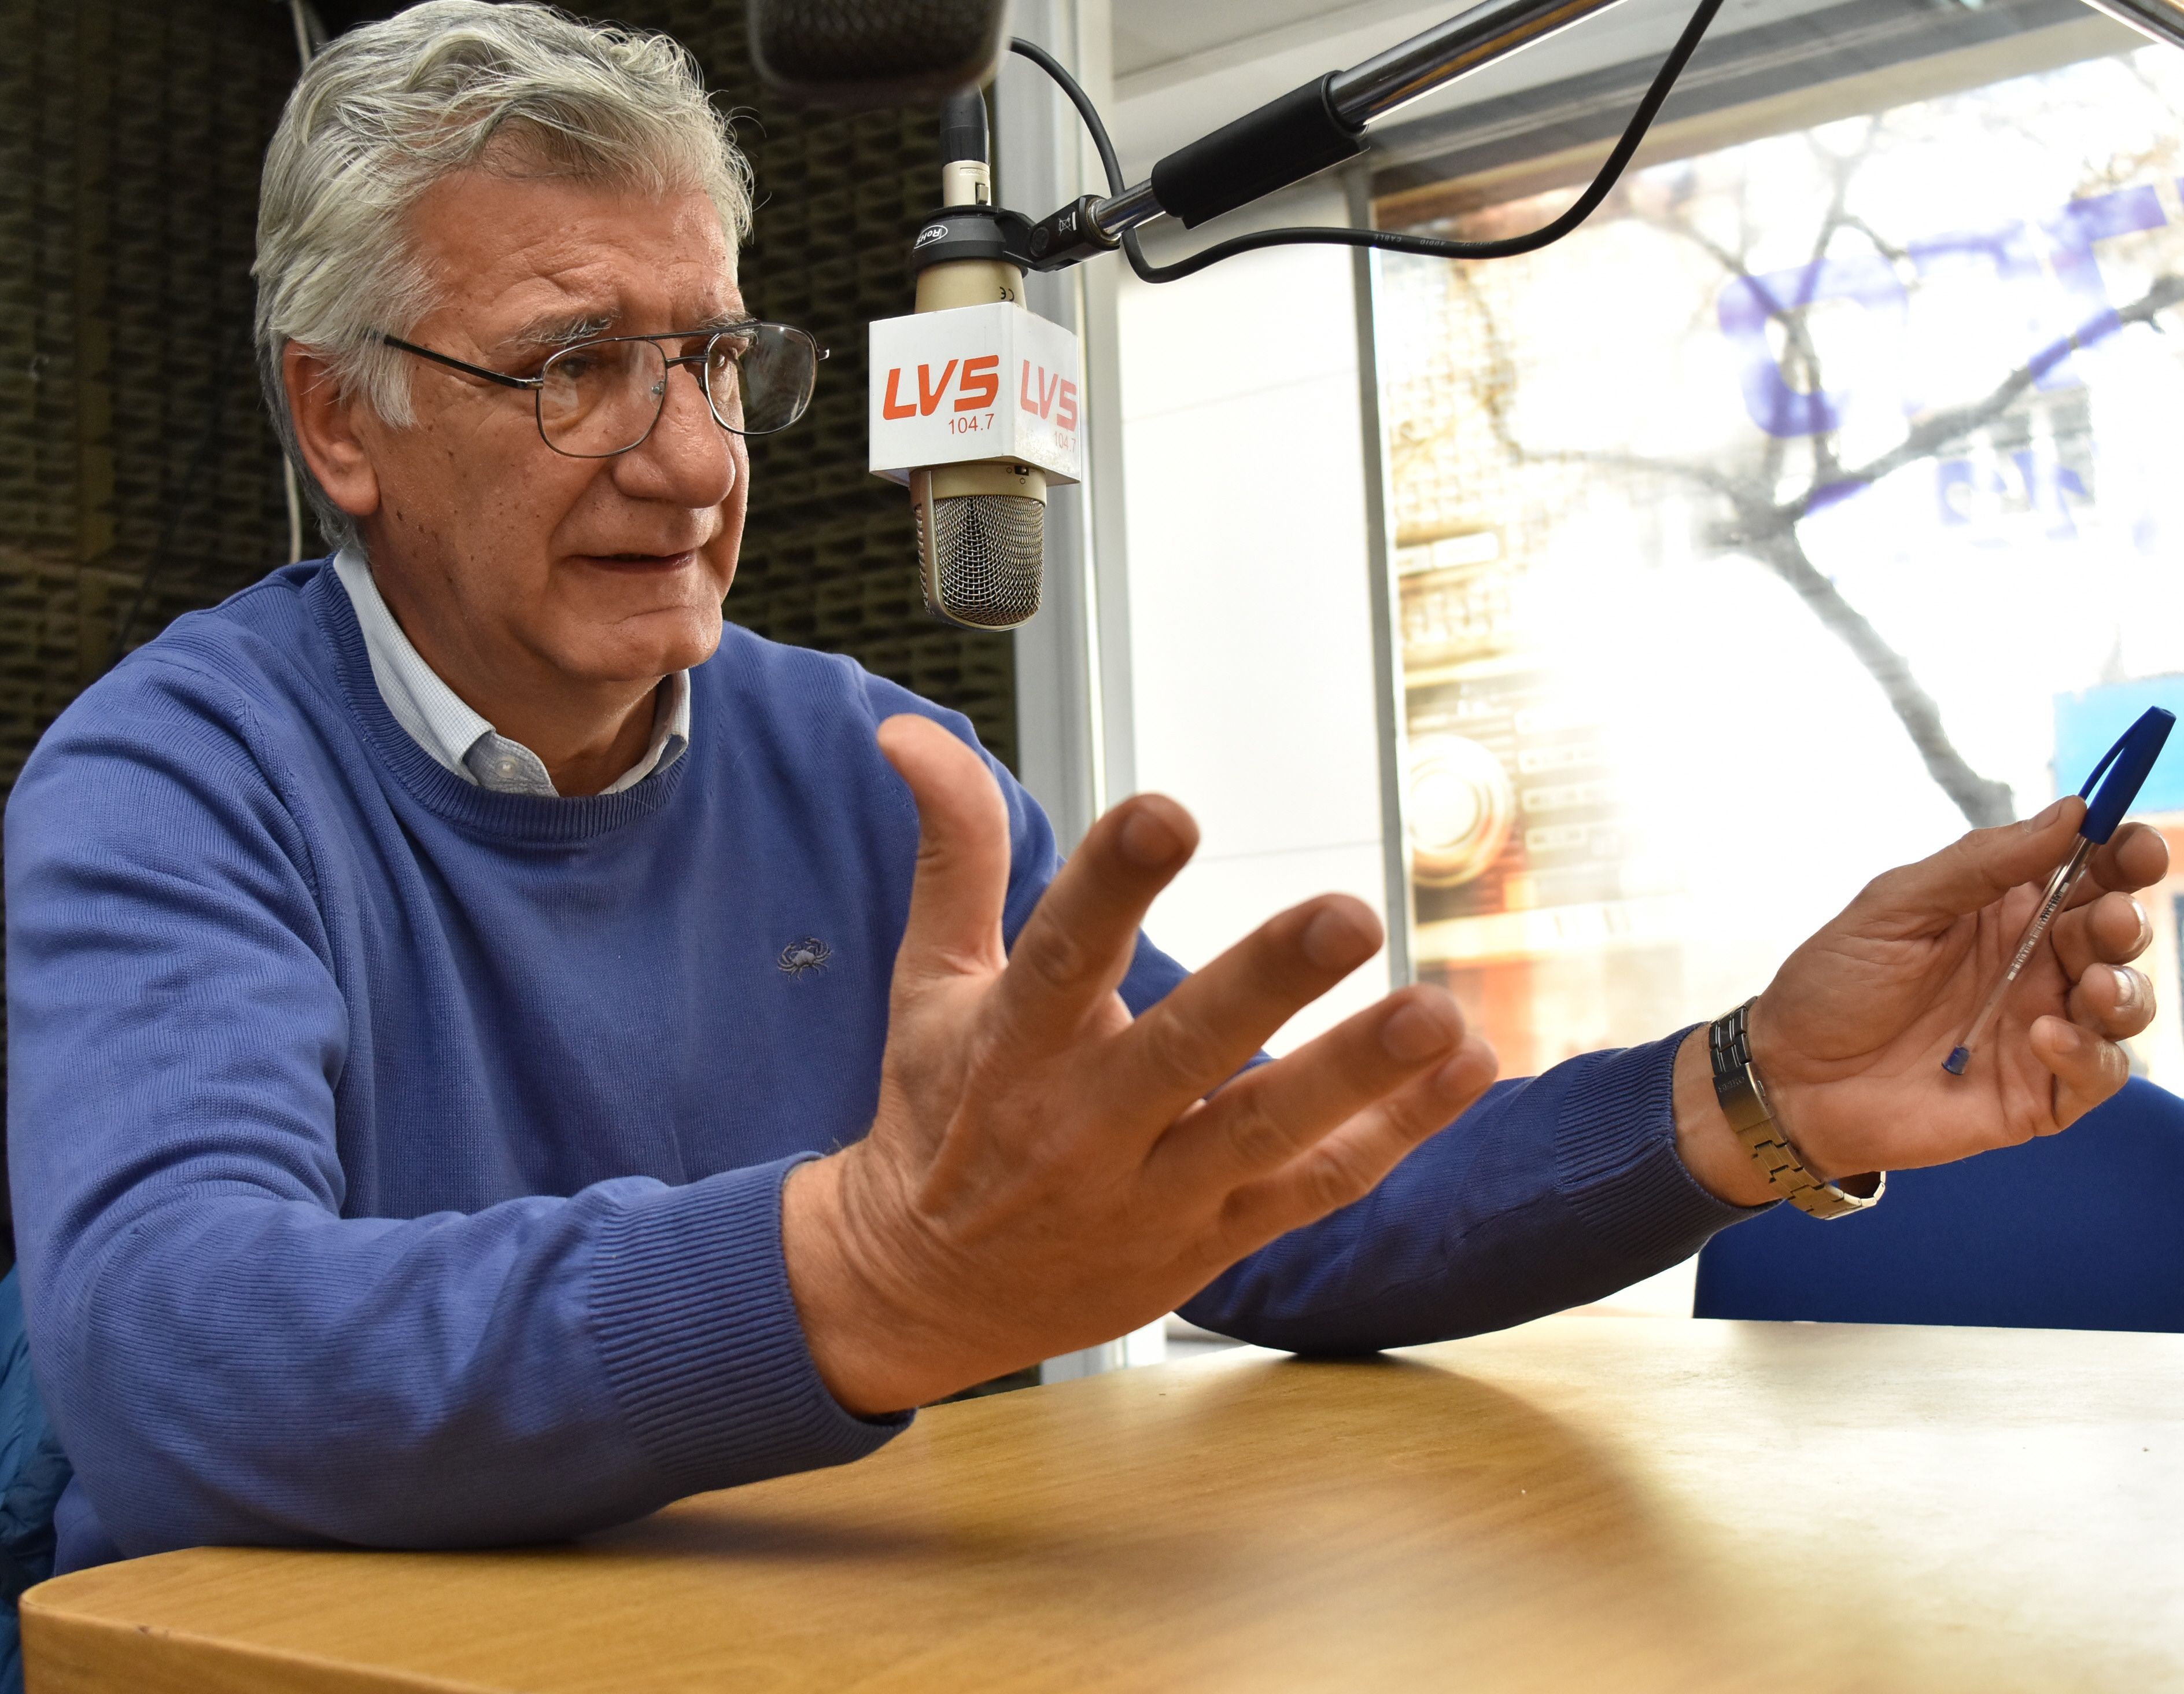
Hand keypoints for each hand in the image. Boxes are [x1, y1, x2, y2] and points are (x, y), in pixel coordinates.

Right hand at [782, 715, 1500, 1414]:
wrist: (924, 1294)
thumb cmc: (937, 1114)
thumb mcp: (929, 982)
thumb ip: (955, 855)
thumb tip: (913, 735)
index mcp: (1013, 1045)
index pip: (1061, 955)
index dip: (1111, 881)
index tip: (1166, 812)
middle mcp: (1083, 1123)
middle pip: (1182, 1051)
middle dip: (1267, 983)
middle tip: (1349, 913)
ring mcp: (1155, 1191)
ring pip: (1265, 1132)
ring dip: (1357, 1074)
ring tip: (1440, 1017)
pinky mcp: (1212, 1238)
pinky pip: (1315, 1189)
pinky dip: (1395, 1134)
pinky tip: (1467, 1070)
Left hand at [1673, 797, 2167, 1206]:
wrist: (1787, 1078)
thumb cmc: (1834, 986)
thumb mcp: (1894, 908)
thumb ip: (1980, 864)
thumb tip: (2070, 813)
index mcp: (2006, 912)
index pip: (2091, 874)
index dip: (2126, 855)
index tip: (2139, 844)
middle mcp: (2036, 966)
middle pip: (2116, 934)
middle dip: (2125, 922)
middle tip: (2108, 920)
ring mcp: (2042, 1029)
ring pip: (2124, 1004)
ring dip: (2126, 990)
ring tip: (2093, 985)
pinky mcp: (2037, 1093)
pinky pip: (2096, 1075)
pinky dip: (2087, 1054)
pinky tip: (2047, 1037)